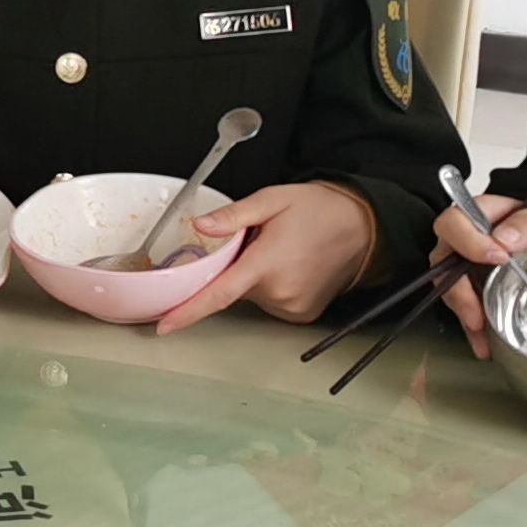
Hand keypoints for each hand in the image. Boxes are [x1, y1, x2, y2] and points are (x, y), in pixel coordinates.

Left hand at [157, 181, 380, 330]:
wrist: (363, 227)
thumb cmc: (318, 210)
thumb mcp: (272, 200)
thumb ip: (234, 215)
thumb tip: (201, 225)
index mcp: (266, 263)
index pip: (218, 294)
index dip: (188, 312)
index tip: (164, 326)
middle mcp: (280, 291)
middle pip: (234, 289)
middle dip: (236, 268)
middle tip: (259, 243)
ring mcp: (293, 306)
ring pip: (252, 296)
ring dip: (255, 278)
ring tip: (281, 253)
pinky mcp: (302, 314)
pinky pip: (272, 303)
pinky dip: (271, 288)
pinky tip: (290, 267)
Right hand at [434, 198, 526, 354]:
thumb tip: (506, 239)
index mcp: (475, 216)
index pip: (453, 223)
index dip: (469, 241)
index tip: (497, 257)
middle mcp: (460, 241)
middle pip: (441, 261)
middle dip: (458, 291)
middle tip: (477, 309)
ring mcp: (461, 267)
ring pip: (448, 289)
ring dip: (464, 312)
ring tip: (481, 331)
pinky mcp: (468, 291)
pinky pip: (461, 309)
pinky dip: (472, 329)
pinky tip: (483, 342)